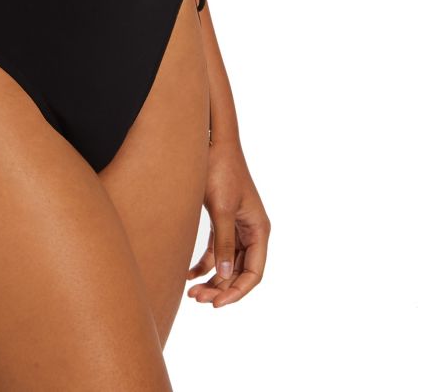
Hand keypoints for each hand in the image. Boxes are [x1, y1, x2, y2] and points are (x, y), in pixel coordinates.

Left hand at [186, 141, 269, 307]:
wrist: (210, 143)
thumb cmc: (220, 171)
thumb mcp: (222, 208)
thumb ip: (224, 241)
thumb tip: (224, 274)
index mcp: (259, 229)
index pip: (254, 272)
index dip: (237, 291)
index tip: (216, 303)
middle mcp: (251, 231)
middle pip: (239, 271)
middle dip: (221, 288)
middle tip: (197, 298)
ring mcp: (237, 226)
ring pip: (227, 262)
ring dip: (212, 279)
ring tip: (192, 292)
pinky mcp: (221, 220)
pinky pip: (215, 250)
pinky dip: (204, 263)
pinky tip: (187, 274)